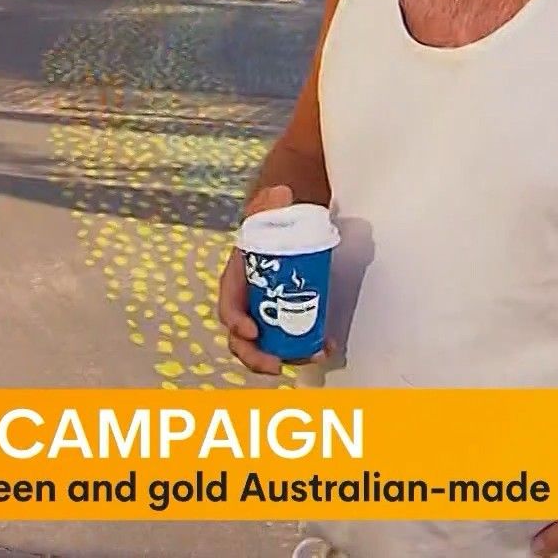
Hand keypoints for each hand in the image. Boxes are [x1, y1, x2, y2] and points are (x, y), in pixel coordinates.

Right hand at [218, 185, 331, 374]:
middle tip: (278, 364)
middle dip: (257, 356)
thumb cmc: (276, 217)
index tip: (253, 331)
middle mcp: (249, 302)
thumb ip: (271, 201)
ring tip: (315, 355)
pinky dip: (308, 348)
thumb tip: (281, 193)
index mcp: (237, 279)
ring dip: (289, 356)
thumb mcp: (271, 206)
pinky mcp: (289, 317)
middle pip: (243, 339)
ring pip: (269, 346)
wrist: (292, 222)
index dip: (236, 323)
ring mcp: (269, 312)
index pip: (229, 306)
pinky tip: (329, 347)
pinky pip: (293, 340)